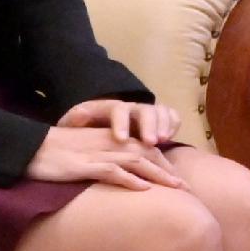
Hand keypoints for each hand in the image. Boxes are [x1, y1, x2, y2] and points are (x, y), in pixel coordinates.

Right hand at [28, 122, 181, 189]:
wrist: (29, 149)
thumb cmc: (56, 155)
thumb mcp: (86, 155)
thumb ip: (106, 162)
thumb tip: (124, 179)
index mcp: (111, 141)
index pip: (146, 150)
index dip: (164, 164)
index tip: (179, 180)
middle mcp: (110, 144)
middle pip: (148, 154)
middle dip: (169, 171)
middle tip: (187, 188)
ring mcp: (98, 154)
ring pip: (137, 161)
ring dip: (159, 175)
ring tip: (176, 188)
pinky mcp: (84, 166)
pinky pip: (112, 171)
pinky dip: (130, 179)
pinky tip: (144, 188)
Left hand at [60, 96, 180, 150]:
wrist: (99, 128)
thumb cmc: (87, 131)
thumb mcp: (75, 125)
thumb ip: (76, 120)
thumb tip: (79, 115)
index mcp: (112, 109)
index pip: (119, 110)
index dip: (122, 123)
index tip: (121, 139)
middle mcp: (133, 108)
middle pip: (145, 110)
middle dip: (149, 125)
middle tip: (150, 142)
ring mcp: (148, 113)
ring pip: (161, 111)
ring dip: (164, 124)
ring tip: (163, 141)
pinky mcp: (160, 121)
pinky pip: (172, 116)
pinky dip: (174, 124)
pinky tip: (170, 138)